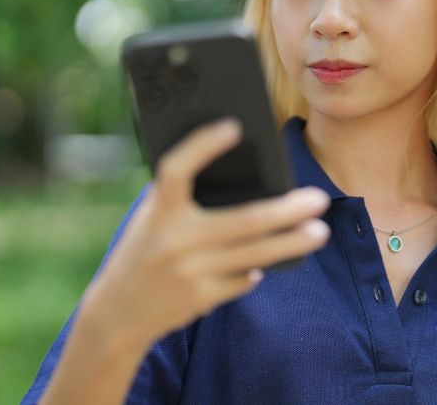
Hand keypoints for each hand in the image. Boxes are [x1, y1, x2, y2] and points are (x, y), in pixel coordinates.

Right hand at [78, 117, 330, 351]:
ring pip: (254, 255)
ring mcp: (190, 272)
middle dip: (287, 211)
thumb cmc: (143, 250)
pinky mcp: (201, 298)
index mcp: (158, 211)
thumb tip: (243, 175)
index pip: (178, 170)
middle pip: (244, 221)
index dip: (202, 145)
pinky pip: (243, 280)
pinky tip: (269, 263)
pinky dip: (257, 270)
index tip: (233, 126)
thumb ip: (183, 199)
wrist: (117, 312)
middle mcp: (174, 240)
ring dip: (292, 242)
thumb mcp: (152, 219)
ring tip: (318, 231)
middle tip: (319, 199)